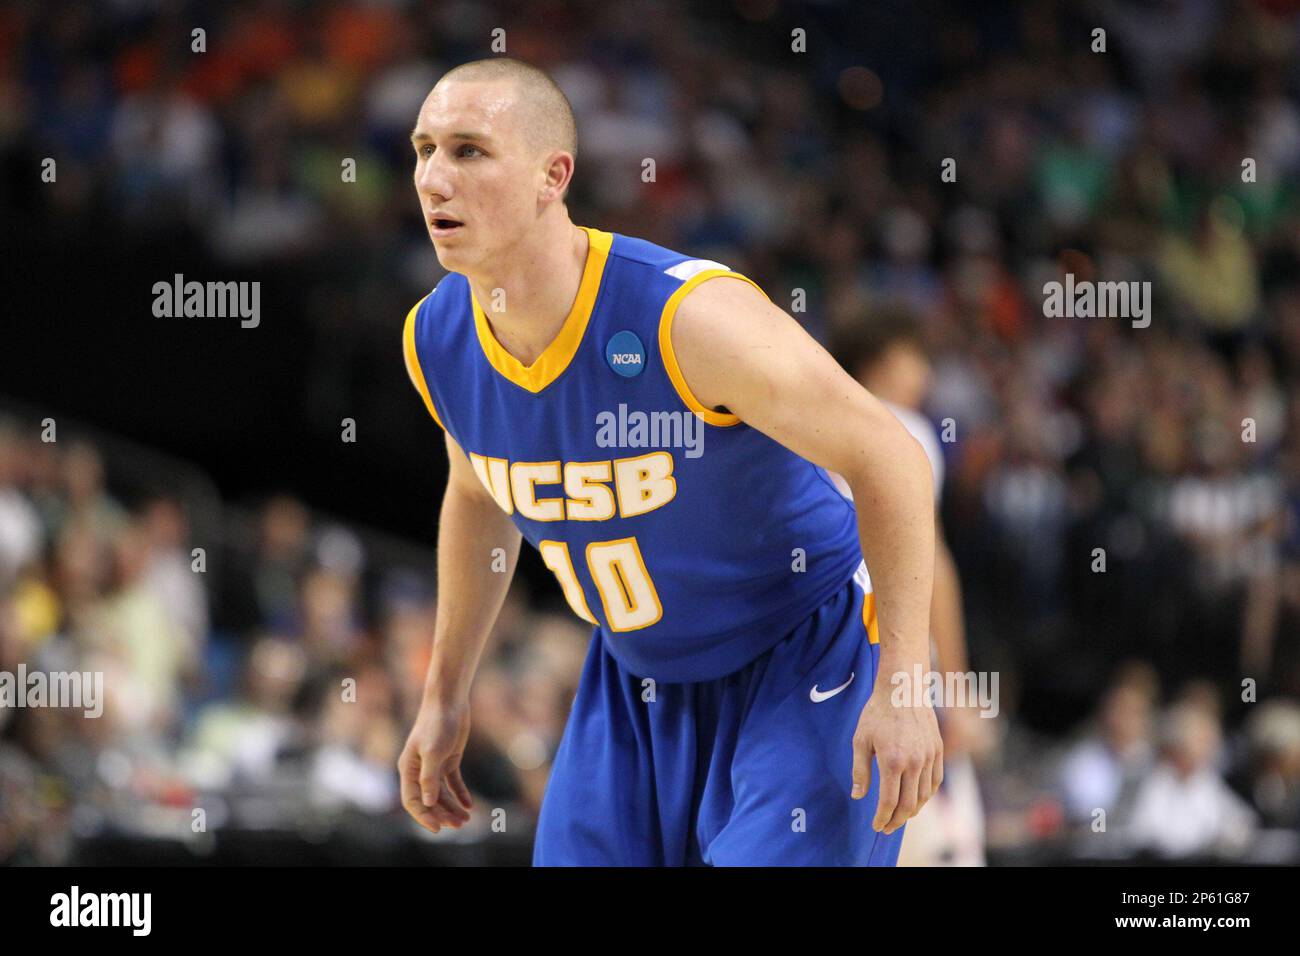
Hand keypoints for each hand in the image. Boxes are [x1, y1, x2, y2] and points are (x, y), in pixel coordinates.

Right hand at [398, 697, 473, 832]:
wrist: (449, 700)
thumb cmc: (437, 723)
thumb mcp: (433, 752)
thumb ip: (429, 778)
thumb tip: (428, 803)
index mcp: (408, 769)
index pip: (412, 800)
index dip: (424, 816)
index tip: (438, 829)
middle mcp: (419, 770)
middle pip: (429, 800)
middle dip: (443, 815)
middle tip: (460, 825)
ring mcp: (434, 765)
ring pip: (442, 794)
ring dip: (452, 807)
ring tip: (467, 819)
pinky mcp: (449, 759)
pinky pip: (453, 782)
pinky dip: (460, 794)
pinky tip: (469, 804)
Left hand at [851, 675, 943, 833]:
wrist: (903, 688)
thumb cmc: (877, 713)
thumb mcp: (861, 740)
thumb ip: (860, 771)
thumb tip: (858, 796)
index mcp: (892, 761)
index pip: (889, 802)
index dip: (882, 818)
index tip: (876, 826)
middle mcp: (914, 762)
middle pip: (909, 804)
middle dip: (897, 821)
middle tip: (887, 827)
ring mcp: (929, 757)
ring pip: (924, 795)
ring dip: (912, 811)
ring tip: (900, 816)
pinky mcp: (938, 750)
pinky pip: (935, 781)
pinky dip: (926, 795)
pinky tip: (916, 798)